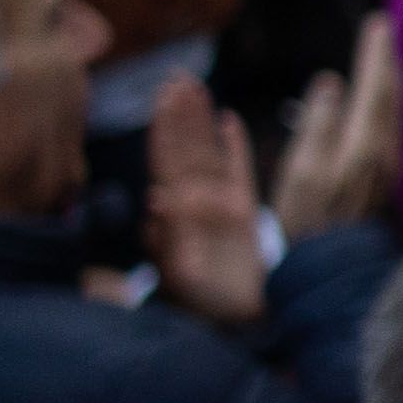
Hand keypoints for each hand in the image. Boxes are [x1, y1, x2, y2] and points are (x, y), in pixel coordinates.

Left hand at [142, 82, 272, 327]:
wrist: (238, 325)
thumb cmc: (203, 306)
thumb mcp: (178, 277)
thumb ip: (167, 239)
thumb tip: (157, 200)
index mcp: (178, 213)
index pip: (167, 162)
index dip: (163, 129)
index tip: (159, 98)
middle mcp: (197, 203)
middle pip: (187, 150)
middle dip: (180, 114)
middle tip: (175, 78)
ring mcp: (222, 205)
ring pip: (210, 154)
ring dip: (201, 121)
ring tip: (196, 88)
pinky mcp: (246, 214)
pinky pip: (241, 172)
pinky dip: (235, 147)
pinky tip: (229, 121)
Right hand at [270, 19, 402, 239]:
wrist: (330, 268)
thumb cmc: (307, 220)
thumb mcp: (302, 169)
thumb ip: (319, 122)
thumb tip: (331, 83)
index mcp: (365, 145)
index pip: (376, 87)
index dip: (375, 54)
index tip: (376, 22)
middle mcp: (385, 153)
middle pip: (390, 96)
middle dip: (385, 61)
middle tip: (381, 30)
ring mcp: (387, 168)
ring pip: (391, 112)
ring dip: (386, 81)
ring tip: (380, 58)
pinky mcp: (382, 179)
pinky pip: (386, 128)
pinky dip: (382, 104)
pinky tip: (375, 102)